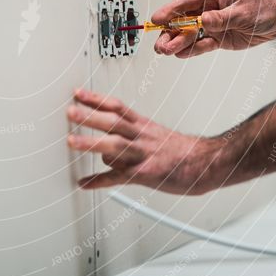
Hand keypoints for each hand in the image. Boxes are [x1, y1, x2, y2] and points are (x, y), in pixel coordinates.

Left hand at [67, 89, 222, 194]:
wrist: (206, 163)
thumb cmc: (180, 150)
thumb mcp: (154, 136)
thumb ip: (129, 139)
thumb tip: (104, 152)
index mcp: (143, 125)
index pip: (117, 106)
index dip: (96, 99)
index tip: (77, 93)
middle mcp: (141, 137)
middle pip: (113, 123)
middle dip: (90, 117)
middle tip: (70, 111)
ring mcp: (143, 155)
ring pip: (115, 147)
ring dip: (91, 143)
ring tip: (71, 142)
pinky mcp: (145, 175)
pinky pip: (119, 178)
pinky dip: (99, 181)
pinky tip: (84, 183)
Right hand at [151, 0, 275, 57]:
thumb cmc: (263, 6)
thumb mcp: (243, 11)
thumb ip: (222, 18)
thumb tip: (203, 20)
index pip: (186, 3)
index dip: (169, 11)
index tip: (156, 20)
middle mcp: (209, 10)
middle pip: (183, 21)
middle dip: (169, 32)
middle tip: (160, 44)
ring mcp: (213, 24)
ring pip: (189, 34)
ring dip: (177, 42)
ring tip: (165, 51)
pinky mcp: (218, 38)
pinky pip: (201, 44)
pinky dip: (191, 50)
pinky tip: (180, 54)